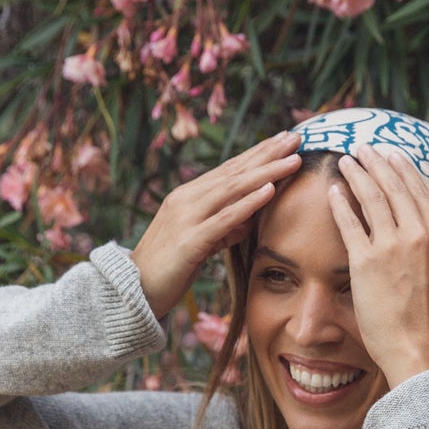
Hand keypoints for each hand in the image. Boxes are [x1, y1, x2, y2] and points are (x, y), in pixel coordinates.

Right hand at [130, 130, 301, 317]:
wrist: (132, 292)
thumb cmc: (169, 268)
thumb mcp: (200, 242)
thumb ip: (224, 228)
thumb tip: (251, 218)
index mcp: (188, 196)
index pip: (229, 169)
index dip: (258, 153)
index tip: (285, 140)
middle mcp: (186, 200)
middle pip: (234, 171)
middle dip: (267, 153)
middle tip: (297, 136)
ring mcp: (186, 218)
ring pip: (232, 188)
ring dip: (266, 172)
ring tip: (293, 159)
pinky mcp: (189, 242)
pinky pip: (224, 218)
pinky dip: (247, 203)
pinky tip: (269, 191)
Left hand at [327, 143, 428, 387]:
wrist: (415, 348)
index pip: (420, 192)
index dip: (404, 170)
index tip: (392, 156)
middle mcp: (419, 234)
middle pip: (394, 186)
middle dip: (377, 162)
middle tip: (363, 148)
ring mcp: (392, 245)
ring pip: (371, 197)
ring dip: (357, 173)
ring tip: (345, 160)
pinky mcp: (365, 260)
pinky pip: (350, 222)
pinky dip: (340, 203)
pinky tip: (333, 190)